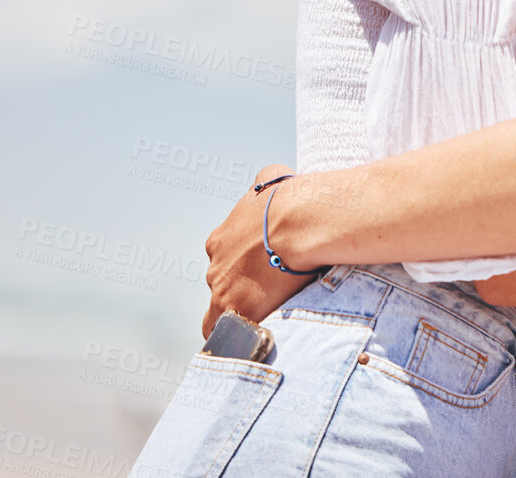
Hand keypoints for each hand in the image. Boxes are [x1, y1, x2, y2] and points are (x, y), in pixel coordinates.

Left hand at [201, 164, 311, 338]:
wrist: (300, 220)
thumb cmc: (290, 198)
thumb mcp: (271, 179)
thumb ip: (264, 185)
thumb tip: (269, 182)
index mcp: (221, 239)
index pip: (224, 259)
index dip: (243, 264)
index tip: (261, 266)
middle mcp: (216, 265)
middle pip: (224, 284)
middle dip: (243, 287)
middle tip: (273, 288)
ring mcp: (222, 290)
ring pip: (222, 310)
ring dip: (241, 310)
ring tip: (268, 314)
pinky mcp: (236, 311)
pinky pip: (223, 333)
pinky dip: (235, 336)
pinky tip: (252, 336)